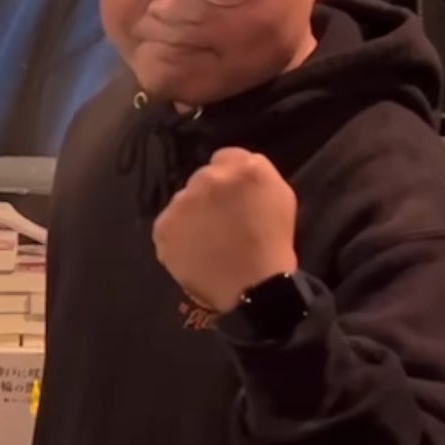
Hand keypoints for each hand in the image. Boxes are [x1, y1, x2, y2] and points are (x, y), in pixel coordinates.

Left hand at [152, 147, 298, 313]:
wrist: (254, 288)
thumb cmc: (273, 244)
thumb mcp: (280, 197)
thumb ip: (257, 172)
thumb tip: (236, 171)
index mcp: (244, 169)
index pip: (226, 157)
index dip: (231, 179)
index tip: (235, 198)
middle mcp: (209, 178)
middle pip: (202, 178)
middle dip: (210, 195)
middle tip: (223, 222)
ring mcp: (182, 202)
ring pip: (184, 201)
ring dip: (193, 215)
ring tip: (208, 241)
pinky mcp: (164, 227)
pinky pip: (169, 225)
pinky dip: (179, 236)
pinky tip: (195, 252)